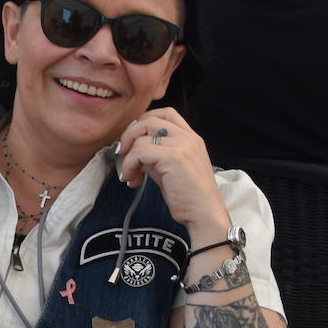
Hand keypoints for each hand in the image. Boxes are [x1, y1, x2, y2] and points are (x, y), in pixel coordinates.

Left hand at [113, 109, 228, 238]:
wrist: (204, 214)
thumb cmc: (188, 196)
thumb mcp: (170, 169)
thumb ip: (155, 155)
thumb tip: (134, 151)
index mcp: (191, 137)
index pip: (165, 113)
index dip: (144, 121)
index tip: (134, 141)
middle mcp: (188, 137)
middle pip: (149, 119)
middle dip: (129, 135)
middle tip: (123, 153)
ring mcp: (182, 145)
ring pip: (141, 137)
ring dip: (129, 156)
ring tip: (130, 175)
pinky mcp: (173, 157)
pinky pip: (140, 152)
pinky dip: (130, 165)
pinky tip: (133, 180)